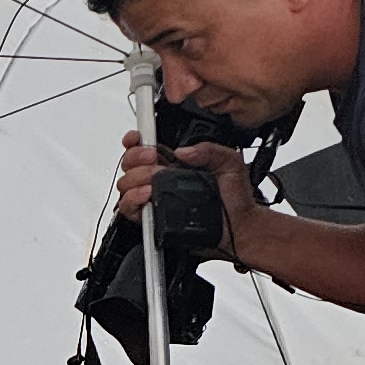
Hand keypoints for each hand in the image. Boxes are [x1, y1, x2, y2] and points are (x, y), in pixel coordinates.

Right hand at [115, 131, 254, 239]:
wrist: (239, 227)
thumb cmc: (234, 199)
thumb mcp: (230, 163)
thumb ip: (209, 150)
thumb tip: (182, 151)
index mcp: (174, 162)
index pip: (144, 148)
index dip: (134, 141)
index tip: (137, 137)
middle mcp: (160, 179)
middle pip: (129, 164)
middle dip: (135, 157)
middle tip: (153, 158)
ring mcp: (153, 199)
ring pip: (125, 185)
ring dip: (135, 178)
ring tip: (153, 179)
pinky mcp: (151, 219)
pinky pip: (128, 209)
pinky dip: (133, 200)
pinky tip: (147, 195)